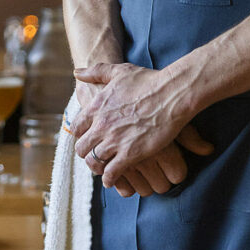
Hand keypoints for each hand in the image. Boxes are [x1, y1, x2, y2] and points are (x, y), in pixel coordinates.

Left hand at [72, 62, 213, 191]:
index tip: (90, 137)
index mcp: (97, 106)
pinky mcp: (129, 154)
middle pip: (82, 148)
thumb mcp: (119, 70)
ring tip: (103, 169)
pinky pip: (110, 174)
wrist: (172, 94)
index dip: (82, 134)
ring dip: (97, 167)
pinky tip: (113, 179)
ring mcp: (115, 140)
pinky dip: (109, 179)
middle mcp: (101, 125)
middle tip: (95, 155)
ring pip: (93, 162)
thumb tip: (77, 72)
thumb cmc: (149, 81)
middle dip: (87, 153)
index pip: (77, 127)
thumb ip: (96, 71)